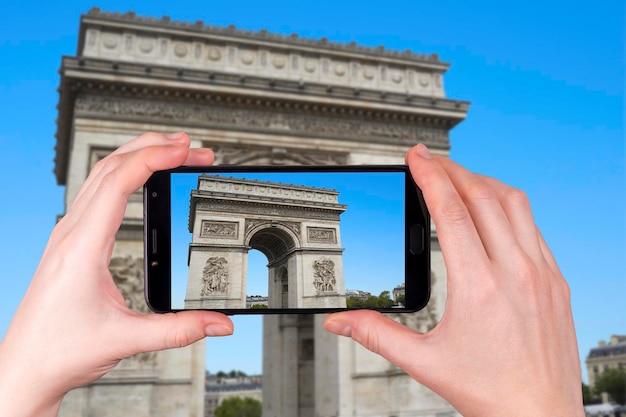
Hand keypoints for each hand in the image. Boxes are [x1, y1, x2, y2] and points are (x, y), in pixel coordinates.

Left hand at [0, 132, 233, 416]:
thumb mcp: (126, 340)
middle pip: (110, 166)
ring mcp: (68, 234)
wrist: (24, 366)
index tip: (185, 149)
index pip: (119, 182)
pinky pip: (97, 191)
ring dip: (138, 155)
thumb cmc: (60, 351)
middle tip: (192, 147)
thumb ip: (180, 330)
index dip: (155, 158)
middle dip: (154, 148)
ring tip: (173, 152)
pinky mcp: (71, 241)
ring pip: (101, 174)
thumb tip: (221, 323)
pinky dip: (124, 173)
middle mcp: (71, 233)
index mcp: (82, 247)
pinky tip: (141, 178)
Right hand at [324, 144, 583, 415]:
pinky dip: (508, 207)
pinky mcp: (557, 281)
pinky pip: (533, 227)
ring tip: (459, 178)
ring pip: (515, 204)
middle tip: (430, 160)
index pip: (451, 212)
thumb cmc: (489, 392)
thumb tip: (337, 322)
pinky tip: (492, 213)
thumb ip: (376, 335)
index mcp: (479, 287)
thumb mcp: (424, 363)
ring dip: (483, 182)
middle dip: (453, 170)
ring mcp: (543, 274)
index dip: (429, 177)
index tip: (416, 156)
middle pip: (482, 196)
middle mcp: (516, 272)